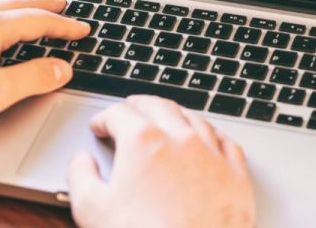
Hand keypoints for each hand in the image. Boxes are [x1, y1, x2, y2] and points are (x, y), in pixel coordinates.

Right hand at [67, 95, 254, 227]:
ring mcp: (211, 155)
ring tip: (166, 119)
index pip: (118, 114)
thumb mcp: (91, 209)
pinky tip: (208, 139)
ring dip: (175, 115)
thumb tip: (81, 161)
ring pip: (193, 119)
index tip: (100, 126)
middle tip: (129, 110)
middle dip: (139, 106)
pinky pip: (225, 142)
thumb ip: (80, 176)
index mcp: (143, 141)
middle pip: (158, 106)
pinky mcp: (236, 176)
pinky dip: (211, 134)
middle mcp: (180, 139)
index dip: (104, 118)